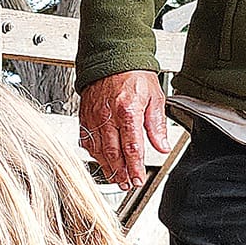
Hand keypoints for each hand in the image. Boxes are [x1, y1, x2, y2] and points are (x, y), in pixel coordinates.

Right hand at [78, 70, 169, 189]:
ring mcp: (93, 118)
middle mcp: (107, 116)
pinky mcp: (84, 118)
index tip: (138, 179)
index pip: (132, 147)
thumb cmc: (133, 76)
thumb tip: (162, 146)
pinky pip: (87, 142)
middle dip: (121, 173)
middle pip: (113, 154)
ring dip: (108, 168)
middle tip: (128, 185)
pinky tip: (102, 161)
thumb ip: (156, 125)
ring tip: (117, 178)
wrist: (111, 59)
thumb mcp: (154, 97)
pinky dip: (94, 155)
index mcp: (127, 111)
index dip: (135, 167)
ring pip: (97, 151)